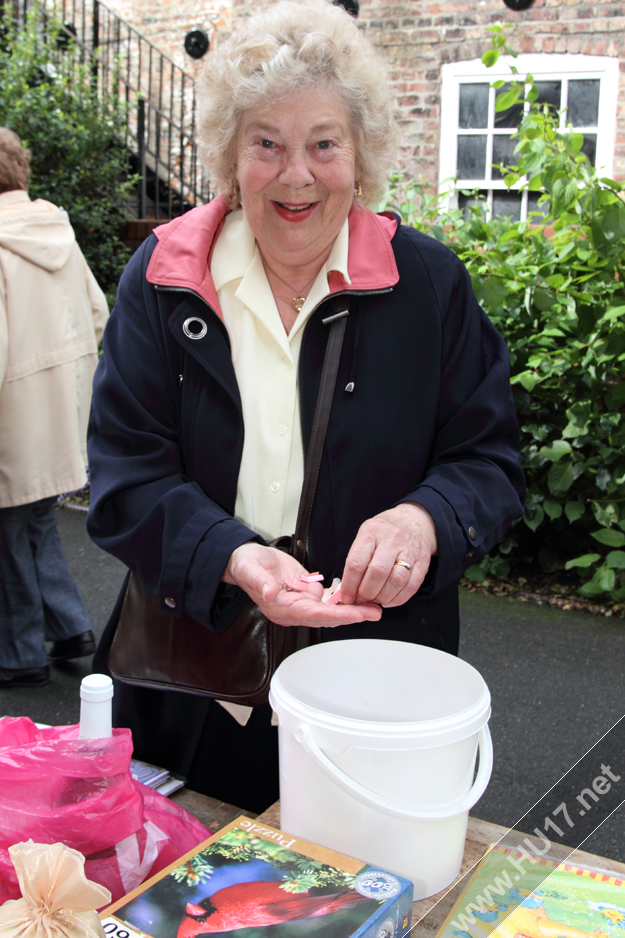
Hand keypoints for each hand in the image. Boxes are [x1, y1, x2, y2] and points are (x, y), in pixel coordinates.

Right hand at [222, 542, 381, 627]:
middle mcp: (294, 610)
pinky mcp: (306, 594)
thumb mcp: (251, 570)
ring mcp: (302, 602)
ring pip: (331, 610)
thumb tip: (270, 593)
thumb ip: (261, 583)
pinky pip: (328, 600)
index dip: (336, 615)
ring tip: (375, 607)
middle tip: (375, 613)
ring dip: (352, 609)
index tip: (356, 614)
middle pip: (328, 616)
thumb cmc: (246, 566)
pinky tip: (360, 596)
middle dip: (352, 615)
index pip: (314, 615)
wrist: (245, 560)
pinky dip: (344, 599)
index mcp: (282, 608)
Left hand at [340, 502, 437, 607]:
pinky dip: (398, 599)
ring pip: (396, 581)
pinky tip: (389, 600)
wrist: (413, 521)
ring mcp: (409, 550)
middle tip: (362, 599)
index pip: (356, 562)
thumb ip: (356, 559)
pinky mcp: (423, 563)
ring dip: (383, 597)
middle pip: (377, 572)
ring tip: (375, 600)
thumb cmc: (383, 533)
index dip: (349, 585)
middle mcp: (392, 539)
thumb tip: (347, 590)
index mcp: (372, 532)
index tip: (347, 597)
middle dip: (367, 592)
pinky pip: (411, 586)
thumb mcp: (365, 535)